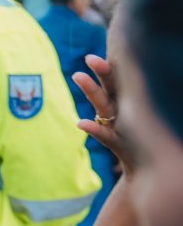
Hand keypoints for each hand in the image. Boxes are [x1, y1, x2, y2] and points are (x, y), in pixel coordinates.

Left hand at [73, 54, 132, 172]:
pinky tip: (80, 123)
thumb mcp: (121, 123)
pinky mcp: (120, 145)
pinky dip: (94, 129)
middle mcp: (125, 112)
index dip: (106, 68)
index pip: (115, 82)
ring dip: (92, 90)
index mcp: (125, 104)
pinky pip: (106, 136)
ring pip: (105, 105)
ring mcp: (123, 127)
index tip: (94, 53)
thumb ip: (110, 103)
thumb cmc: (133, 144)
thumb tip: (100, 87)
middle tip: (89, 57)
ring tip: (77, 75)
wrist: (148, 172)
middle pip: (112, 87)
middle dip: (102, 72)